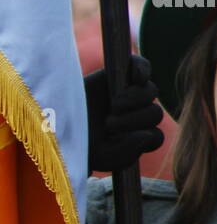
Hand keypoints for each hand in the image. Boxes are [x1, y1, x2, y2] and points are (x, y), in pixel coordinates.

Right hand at [85, 54, 164, 172]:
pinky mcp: (118, 73)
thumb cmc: (79, 143)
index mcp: (137, 136)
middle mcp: (137, 114)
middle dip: (134, 120)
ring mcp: (129, 93)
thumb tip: (146, 134)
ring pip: (150, 92)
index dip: (142, 137)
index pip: (156, 137)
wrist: (54, 124)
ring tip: (114, 106)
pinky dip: (142, 69)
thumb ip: (127, 152)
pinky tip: (136, 78)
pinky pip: (142, 66)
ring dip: (136, 100)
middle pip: (154, 113)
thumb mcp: (103, 157)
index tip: (117, 138)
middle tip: (109, 123)